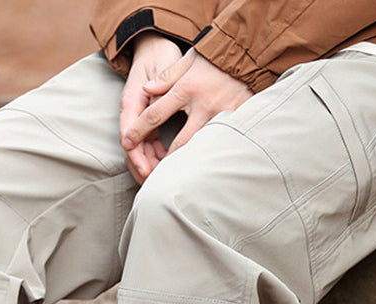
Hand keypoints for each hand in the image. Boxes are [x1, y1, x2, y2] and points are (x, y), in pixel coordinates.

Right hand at [120, 33, 182, 183]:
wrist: (157, 47)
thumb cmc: (159, 57)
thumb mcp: (161, 72)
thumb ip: (157, 95)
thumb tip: (152, 118)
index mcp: (131, 103)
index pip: (129, 137)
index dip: (137, 157)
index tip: (147, 172)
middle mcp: (131, 113)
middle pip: (132, 149)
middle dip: (142, 168)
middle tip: (156, 184)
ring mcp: (138, 118)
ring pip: (140, 149)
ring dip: (150, 165)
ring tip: (162, 180)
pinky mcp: (147, 121)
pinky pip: (149, 144)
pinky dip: (156, 156)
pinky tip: (167, 165)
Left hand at [122, 48, 253, 181]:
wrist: (247, 54)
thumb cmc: (213, 59)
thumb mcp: (186, 61)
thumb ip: (166, 77)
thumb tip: (146, 89)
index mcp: (186, 89)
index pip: (156, 114)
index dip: (139, 130)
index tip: (128, 143)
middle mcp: (202, 105)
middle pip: (180, 142)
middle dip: (167, 161)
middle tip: (155, 174)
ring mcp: (221, 115)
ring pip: (201, 147)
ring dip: (188, 163)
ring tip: (177, 177)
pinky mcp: (236, 120)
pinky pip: (219, 142)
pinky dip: (209, 154)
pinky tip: (203, 165)